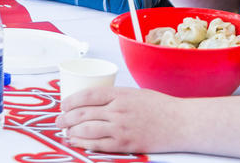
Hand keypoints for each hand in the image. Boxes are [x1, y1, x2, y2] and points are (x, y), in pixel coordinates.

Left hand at [57, 86, 176, 152]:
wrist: (180, 122)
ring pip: (87, 129)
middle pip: (83, 113)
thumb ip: (116, 97)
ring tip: (65, 132)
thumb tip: (96, 103)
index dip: (71, 100)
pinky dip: (84, 143)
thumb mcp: (136, 93)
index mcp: (120, 94)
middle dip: (66, 118)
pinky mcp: (126, 143)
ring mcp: (121, 127)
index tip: (63, 105)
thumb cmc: (161, 107)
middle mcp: (118, 109)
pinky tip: (77, 142)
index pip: (88, 95)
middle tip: (59, 121)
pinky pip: (99, 144)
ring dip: (72, 131)